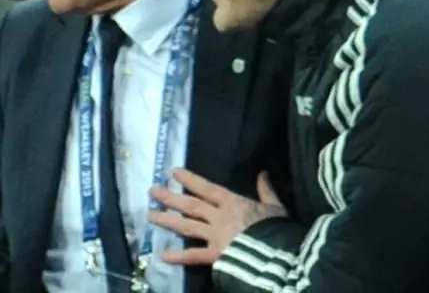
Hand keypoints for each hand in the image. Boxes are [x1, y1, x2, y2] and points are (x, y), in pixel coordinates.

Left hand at [147, 169, 285, 264]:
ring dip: (167, 220)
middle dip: (170, 197)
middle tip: (152, 191)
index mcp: (233, 203)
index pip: (207, 188)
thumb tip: (263, 173)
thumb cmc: (278, 228)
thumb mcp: (275, 206)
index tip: (173, 172)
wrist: (278, 252)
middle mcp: (219, 217)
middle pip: (190, 205)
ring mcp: (215, 236)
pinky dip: (178, 256)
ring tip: (149, 215)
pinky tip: (161, 255)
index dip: (190, 179)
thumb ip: (266, 190)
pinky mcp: (215, 255)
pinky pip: (193, 256)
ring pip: (186, 226)